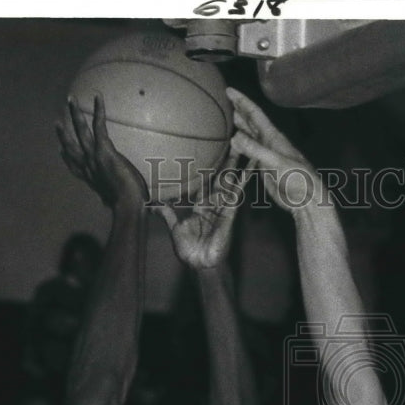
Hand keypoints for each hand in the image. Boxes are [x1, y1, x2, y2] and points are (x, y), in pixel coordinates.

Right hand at [56, 95, 146, 208]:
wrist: (127, 203)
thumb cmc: (125, 205)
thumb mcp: (113, 201)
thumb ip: (109, 198)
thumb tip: (108, 203)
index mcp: (91, 180)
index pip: (75, 168)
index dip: (67, 159)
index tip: (61, 151)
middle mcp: (87, 167)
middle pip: (71, 147)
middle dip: (64, 134)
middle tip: (57, 122)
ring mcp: (93, 156)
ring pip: (80, 131)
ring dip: (75, 113)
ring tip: (70, 99)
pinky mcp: (103, 149)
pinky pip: (99, 125)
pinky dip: (99, 110)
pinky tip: (98, 97)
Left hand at [154, 155, 248, 269]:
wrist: (200, 263)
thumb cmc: (189, 250)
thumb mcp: (175, 228)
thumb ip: (167, 214)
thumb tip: (154, 205)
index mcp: (201, 207)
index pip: (205, 183)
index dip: (208, 169)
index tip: (211, 152)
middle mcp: (213, 205)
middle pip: (221, 178)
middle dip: (226, 161)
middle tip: (232, 141)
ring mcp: (223, 207)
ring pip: (230, 182)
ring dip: (237, 164)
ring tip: (244, 146)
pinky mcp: (230, 212)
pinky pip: (238, 194)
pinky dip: (244, 180)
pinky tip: (251, 167)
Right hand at [227, 87, 325, 213]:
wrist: (305, 199)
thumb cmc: (297, 178)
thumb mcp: (276, 162)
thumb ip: (256, 150)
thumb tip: (235, 137)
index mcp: (273, 136)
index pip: (255, 114)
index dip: (242, 101)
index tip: (228, 90)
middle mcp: (269, 142)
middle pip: (252, 121)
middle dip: (239, 109)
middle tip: (224, 98)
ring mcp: (266, 155)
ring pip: (250, 135)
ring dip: (240, 125)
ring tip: (228, 116)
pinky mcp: (264, 168)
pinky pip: (249, 152)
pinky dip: (241, 146)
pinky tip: (235, 143)